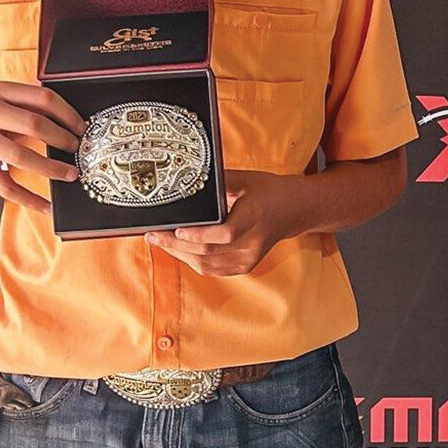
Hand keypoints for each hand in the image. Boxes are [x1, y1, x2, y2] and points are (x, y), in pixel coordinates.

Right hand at [0, 82, 82, 213]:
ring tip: (71, 174)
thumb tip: (75, 124)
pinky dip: (30, 199)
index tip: (82, 128)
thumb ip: (32, 106)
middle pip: (33, 124)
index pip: (42, 98)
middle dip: (62, 139)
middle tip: (77, 149)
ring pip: (21, 156)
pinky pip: (7, 186)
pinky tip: (48, 206)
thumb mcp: (5, 105)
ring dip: (52, 168)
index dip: (68, 114)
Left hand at [145, 170, 305, 275]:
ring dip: (180, 254)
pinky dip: (191, 260)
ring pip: (207, 264)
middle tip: (153, 234)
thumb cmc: (268, 191)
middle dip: (176, 244)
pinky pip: (212, 269)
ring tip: (159, 241)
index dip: (198, 235)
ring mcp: (249, 258)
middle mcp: (253, 241)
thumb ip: (217, 181)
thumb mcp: (245, 178)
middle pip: (209, 252)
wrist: (294, 211)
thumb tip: (184, 178)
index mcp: (255, 215)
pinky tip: (177, 249)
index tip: (175, 228)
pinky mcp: (245, 266)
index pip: (225, 233)